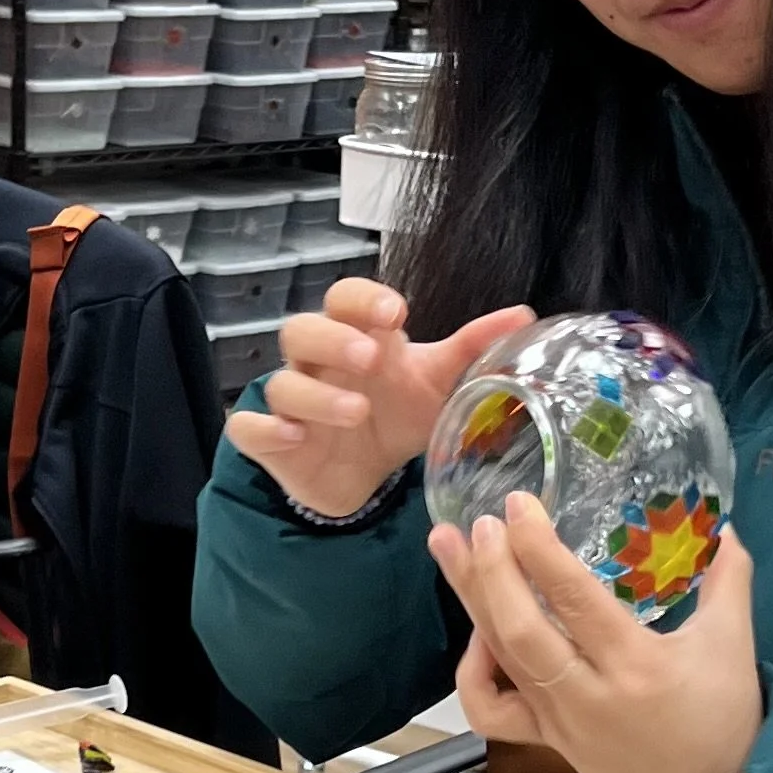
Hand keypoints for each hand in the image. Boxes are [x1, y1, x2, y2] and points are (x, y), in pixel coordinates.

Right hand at [224, 278, 534, 524]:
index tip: (394, 313)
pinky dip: (266, 429)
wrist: (366, 474)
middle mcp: (317, 362)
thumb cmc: (397, 414)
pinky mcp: (271, 441)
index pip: (345, 298)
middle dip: (333, 338)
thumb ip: (472, 350)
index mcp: (357, 337)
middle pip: (301, 329)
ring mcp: (291, 401)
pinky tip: (294, 436)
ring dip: (316, 394)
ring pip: (282, 382)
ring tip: (357, 412)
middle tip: (369, 357)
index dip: (362, 300)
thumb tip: (522, 317)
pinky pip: (249, 427)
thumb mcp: (436, 383)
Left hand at [428, 490, 763, 772]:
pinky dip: (473, 672)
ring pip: (498, 659)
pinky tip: (480, 635)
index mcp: (637, 666)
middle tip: (478, 524)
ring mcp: (559, 721)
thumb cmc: (726, 723)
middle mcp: (587, 695)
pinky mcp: (546, 739)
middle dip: (490, 572)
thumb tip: (727, 527)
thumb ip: (729, 581)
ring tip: (449, 547)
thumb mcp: (733, 646)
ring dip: (470, 600)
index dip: (539, 550)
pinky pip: (492, 711)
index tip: (517, 506)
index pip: (575, 600)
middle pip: (520, 632)